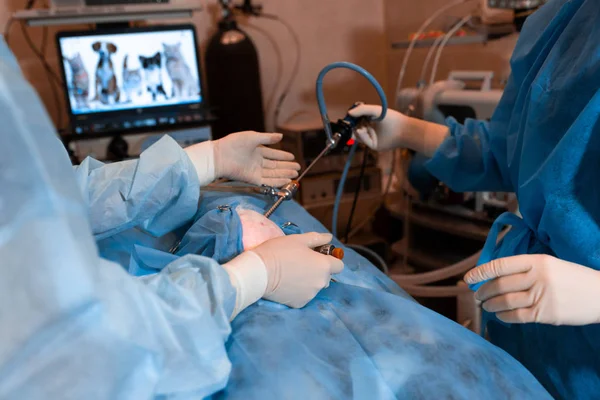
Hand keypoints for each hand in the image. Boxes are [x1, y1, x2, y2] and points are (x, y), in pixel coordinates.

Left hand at [214, 131, 299, 186]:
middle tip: (298, 168)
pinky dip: (277, 181)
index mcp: (257, 150)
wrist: (220, 155)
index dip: (283, 156)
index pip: (273, 154)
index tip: (292, 157)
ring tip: (295, 174)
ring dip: (284, 174)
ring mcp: (255, 171)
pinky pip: (267, 181)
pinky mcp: (252, 179)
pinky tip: (285, 180)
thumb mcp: (252, 137)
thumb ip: (267, 138)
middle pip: (275, 165)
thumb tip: (281, 136)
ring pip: (273, 174)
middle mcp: (257, 161)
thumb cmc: (233, 143)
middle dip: (287, 167)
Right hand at [252, 233, 343, 307]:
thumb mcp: (298, 239)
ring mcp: (311, 295)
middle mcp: (321, 282)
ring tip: (291, 274)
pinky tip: (286, 284)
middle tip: (301, 263)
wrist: (259, 272)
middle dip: (318, 270)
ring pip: (315, 286)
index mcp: (324, 266)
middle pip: (326, 276)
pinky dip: (298, 291)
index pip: (339, 265)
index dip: (331, 260)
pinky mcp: (300, 304)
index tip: (319, 257)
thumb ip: (317, 239)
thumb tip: (329, 237)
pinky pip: (304, 296)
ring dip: (308, 281)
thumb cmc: (279, 251)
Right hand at [348, 105, 407, 151]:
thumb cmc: (391, 118)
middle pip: (356, 128)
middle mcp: (371, 128)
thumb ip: (362, 110)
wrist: (403, 130)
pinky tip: (361, 130)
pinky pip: (363, 141)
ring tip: (358, 127)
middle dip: (351, 126)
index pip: (358, 119)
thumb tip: (349, 112)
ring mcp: (372, 137)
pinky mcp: (373, 145)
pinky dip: (361, 135)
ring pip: (358, 135)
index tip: (348, 116)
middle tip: (347, 124)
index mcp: (371, 119)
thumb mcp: (375, 111)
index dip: (352, 118)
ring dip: (355, 131)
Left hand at [464, 255, 599, 325]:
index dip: (481, 272)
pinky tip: (499, 315)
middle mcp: (537, 276)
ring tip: (485, 306)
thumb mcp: (550, 264)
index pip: (501, 265)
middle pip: (500, 285)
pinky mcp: (546, 313)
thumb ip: (526, 269)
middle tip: (477, 296)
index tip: (469, 279)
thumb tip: (495, 276)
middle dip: (484, 292)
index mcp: (537, 260)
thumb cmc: (573, 278)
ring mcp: (542, 296)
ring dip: (491, 305)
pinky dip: (504, 316)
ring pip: (506, 301)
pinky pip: (517, 316)